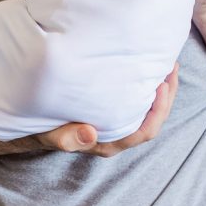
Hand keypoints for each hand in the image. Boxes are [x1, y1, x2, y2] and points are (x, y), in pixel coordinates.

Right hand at [32, 63, 178, 156]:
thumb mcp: (51, 135)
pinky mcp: (112, 111)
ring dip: (160, 88)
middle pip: (153, 119)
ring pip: (148, 109)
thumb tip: (90, 134)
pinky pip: (137, 100)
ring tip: (165, 63)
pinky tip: (146, 68)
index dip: (158, 110)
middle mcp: (118, 134)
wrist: (34, 128)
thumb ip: (68, 138)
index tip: (160, 85)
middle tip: (171, 66)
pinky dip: (146, 85)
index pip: (144, 131)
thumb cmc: (44, 131)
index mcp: (110, 142)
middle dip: (166, 94)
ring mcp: (116, 123)